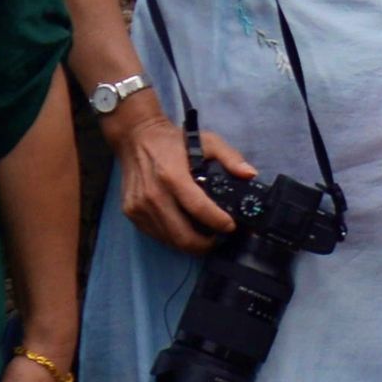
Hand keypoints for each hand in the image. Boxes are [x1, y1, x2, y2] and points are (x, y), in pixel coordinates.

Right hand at [115, 101, 251, 249]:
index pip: (199, 209)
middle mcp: (153, 194)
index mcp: (173, 175)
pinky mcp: (131, 213)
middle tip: (217, 239)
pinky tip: (183, 230)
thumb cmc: (173, 141)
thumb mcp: (206, 141)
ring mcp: (140, 207)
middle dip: (204, 244)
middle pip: (182, 235)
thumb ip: (230, 157)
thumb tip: (250, 174)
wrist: (135, 137)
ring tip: (203, 237)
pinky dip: (172, 238)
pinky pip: (156, 235)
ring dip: (189, 244)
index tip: (230, 226)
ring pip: (169, 240)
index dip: (218, 222)